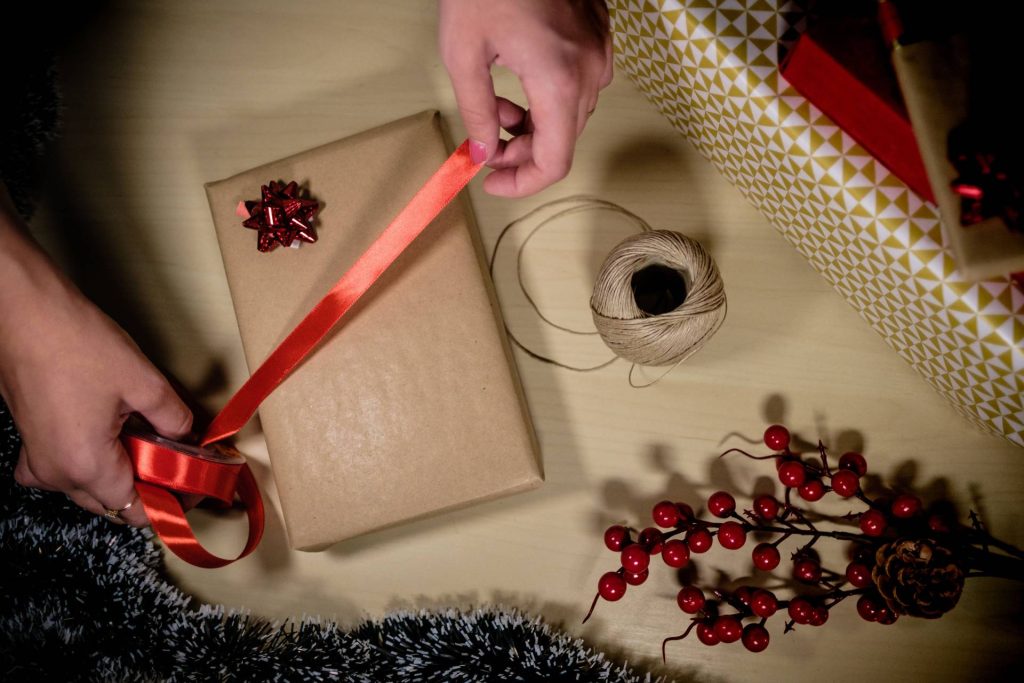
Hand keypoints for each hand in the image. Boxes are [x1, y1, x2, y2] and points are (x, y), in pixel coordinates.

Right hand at [0, 190, 191, 526]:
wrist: (23, 313)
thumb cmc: (75, 343)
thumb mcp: (143, 382)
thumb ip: (174, 419)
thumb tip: (189, 436)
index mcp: (86, 465)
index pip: (135, 509)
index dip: (169, 500)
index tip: (191, 484)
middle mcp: (56, 472)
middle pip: (111, 502)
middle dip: (147, 488)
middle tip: (177, 460)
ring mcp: (37, 458)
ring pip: (87, 487)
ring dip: (120, 473)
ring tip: (148, 441)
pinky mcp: (30, 441)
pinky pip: (61, 468)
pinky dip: (89, 461)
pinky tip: (108, 436)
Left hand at [439, 0, 612, 196]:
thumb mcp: (463, 52)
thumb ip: (475, 111)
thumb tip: (483, 152)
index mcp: (559, 79)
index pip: (555, 161)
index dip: (523, 183)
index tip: (494, 183)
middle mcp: (590, 70)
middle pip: (563, 139)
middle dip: (522, 152)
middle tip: (485, 147)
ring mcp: (600, 50)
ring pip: (571, 114)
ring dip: (533, 124)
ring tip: (496, 106)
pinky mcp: (598, 34)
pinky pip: (579, 84)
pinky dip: (548, 97)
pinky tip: (518, 81)